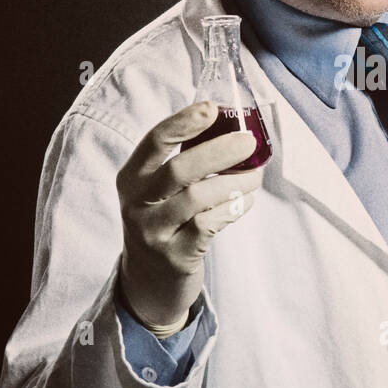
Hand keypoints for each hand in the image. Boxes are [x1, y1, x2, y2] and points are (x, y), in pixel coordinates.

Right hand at [116, 101, 262, 328]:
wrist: (150, 279)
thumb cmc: (165, 218)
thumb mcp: (159, 190)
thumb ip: (185, 159)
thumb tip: (232, 124)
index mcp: (132, 177)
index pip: (154, 141)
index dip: (183, 122)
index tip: (212, 108)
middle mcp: (137, 204)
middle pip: (179, 169)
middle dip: (219, 151)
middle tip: (249, 142)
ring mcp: (154, 232)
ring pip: (199, 198)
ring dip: (235, 182)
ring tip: (255, 176)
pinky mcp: (176, 255)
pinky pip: (211, 224)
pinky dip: (234, 208)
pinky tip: (245, 201)